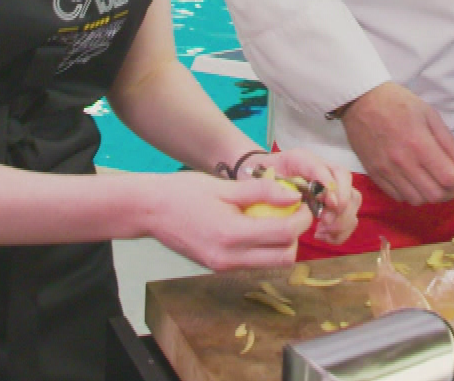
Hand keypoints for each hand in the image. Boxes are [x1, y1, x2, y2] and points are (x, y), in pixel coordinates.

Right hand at [142, 172, 312, 270]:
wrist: (149, 211)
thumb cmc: (183, 193)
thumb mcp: (224, 186)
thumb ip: (261, 191)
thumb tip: (293, 196)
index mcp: (231, 235)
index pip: (283, 234)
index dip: (301, 219)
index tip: (303, 203)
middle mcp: (229, 258)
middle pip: (283, 259)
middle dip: (295, 236)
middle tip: (293, 213)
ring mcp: (223, 267)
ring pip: (270, 264)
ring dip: (281, 244)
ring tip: (275, 217)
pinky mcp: (218, 268)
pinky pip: (253, 263)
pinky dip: (263, 248)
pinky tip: (256, 226)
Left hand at [251, 148, 361, 244]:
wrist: (258, 180)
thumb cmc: (260, 179)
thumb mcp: (260, 180)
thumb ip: (274, 187)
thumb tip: (295, 199)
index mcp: (303, 160)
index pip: (324, 167)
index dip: (330, 186)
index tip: (330, 204)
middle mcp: (322, 169)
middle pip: (345, 182)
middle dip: (341, 205)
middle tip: (325, 222)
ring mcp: (330, 187)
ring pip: (353, 199)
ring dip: (342, 219)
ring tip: (322, 231)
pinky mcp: (333, 204)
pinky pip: (349, 216)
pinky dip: (341, 230)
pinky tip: (324, 236)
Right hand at [340, 82, 453, 204]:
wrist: (360, 100)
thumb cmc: (398, 102)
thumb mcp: (429, 114)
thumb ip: (448, 143)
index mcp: (419, 144)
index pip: (449, 178)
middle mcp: (403, 162)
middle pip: (434, 194)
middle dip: (451, 193)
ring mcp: (386, 171)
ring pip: (416, 199)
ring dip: (432, 195)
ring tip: (436, 182)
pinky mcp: (374, 174)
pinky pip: (397, 196)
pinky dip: (412, 195)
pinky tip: (416, 183)